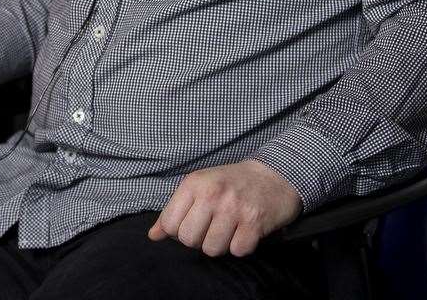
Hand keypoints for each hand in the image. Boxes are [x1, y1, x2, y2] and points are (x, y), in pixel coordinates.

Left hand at [147, 159, 302, 256]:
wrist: (273, 175)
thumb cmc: (231, 183)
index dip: (178, 231)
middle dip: (198, 240)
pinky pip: (237, 251)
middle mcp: (212, 194)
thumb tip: (153, 235)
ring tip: (228, 229)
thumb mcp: (199, 187)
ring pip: (211, 249)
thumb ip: (174, 211)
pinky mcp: (255, 222)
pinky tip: (244, 231)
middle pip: (188, 239)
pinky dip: (240, 246)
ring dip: (220, 245)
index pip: (170, 224)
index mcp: (194, 184)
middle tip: (212, 227)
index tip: (193, 223)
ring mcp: (234, 208)